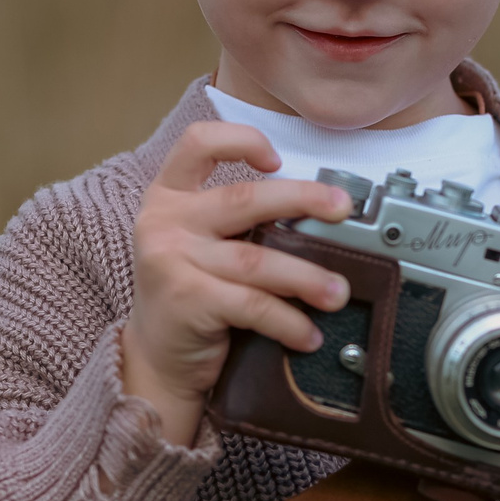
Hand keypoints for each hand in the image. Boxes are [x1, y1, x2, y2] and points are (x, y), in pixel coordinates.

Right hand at [120, 121, 353, 442]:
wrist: (156, 360)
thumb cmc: (191, 294)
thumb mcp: (201, 243)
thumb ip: (239, 221)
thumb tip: (319, 214)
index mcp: (170, 195)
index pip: (198, 143)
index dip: (241, 140)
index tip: (277, 159)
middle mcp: (165, 221)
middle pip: (244, 199)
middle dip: (303, 200)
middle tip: (342, 209)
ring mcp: (172, 260)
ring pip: (257, 260)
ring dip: (307, 277)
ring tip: (338, 292)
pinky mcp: (186, 300)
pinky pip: (253, 305)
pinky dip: (289, 321)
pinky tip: (309, 334)